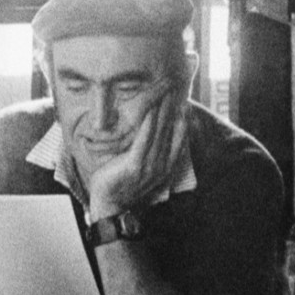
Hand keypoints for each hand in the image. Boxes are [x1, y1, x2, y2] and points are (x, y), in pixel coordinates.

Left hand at [83, 94, 188, 221]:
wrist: (110, 206)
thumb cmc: (123, 184)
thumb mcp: (143, 168)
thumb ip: (152, 153)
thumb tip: (153, 132)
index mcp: (167, 166)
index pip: (180, 138)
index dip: (183, 118)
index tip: (184, 101)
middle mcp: (161, 165)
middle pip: (170, 130)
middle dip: (172, 108)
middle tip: (174, 88)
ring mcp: (149, 166)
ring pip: (158, 132)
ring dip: (161, 110)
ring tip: (164, 92)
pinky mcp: (134, 165)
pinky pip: (143, 140)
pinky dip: (147, 124)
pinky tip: (150, 110)